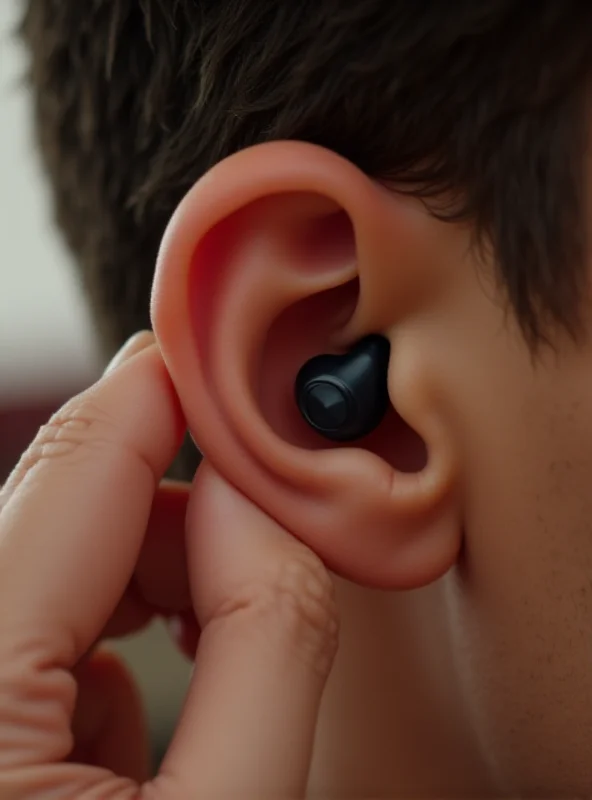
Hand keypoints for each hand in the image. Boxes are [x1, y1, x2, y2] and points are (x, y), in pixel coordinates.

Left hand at [0, 333, 337, 798]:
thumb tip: (267, 504)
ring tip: (213, 653)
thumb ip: (267, 640)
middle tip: (270, 558)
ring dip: (151, 577)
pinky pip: (37, 622)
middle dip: (181, 513)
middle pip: (66, 501)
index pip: (77, 461)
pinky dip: (107, 636)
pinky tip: (139, 723)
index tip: (251, 366)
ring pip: (57, 554)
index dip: (173, 391)